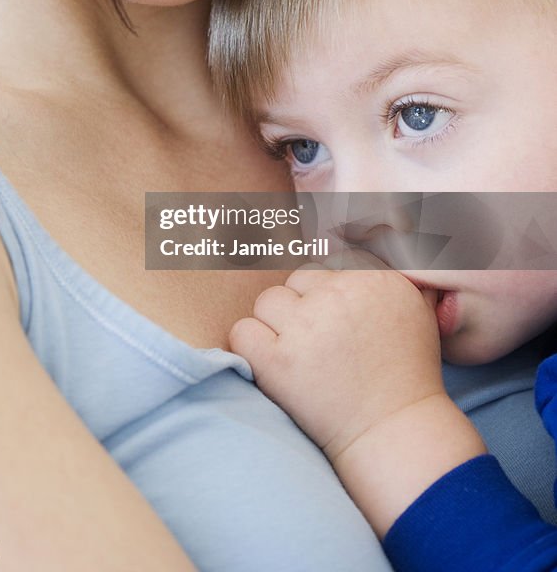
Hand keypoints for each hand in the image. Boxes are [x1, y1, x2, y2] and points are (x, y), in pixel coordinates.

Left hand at [230, 264, 442, 462]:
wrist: (395, 430)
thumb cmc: (406, 371)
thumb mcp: (414, 306)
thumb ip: (396, 267)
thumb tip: (388, 228)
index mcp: (371, 277)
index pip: (324, 264)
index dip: (325, 294)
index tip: (333, 320)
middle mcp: (338, 295)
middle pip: (294, 281)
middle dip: (301, 308)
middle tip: (318, 342)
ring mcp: (306, 327)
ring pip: (267, 302)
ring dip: (277, 326)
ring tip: (299, 356)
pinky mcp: (278, 361)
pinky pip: (243, 332)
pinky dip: (252, 347)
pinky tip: (273, 364)